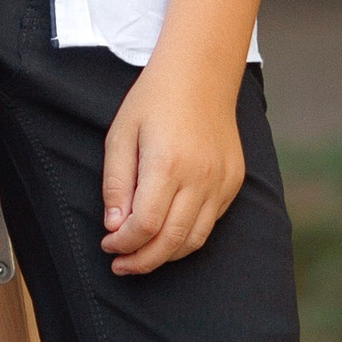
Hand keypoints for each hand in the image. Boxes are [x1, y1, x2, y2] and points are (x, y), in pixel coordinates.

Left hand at [99, 61, 245, 274]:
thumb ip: (116, 184)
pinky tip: (167, 233)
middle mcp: (200, 177)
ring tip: (141, 256)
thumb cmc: (153, 101)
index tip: (108, 245)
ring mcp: (221, 181)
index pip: (145, 225)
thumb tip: (115, 227)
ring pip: (195, 239)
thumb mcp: (121, 135)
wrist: (200, 76)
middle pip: (171, 241)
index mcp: (167, 164)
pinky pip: (211, 223)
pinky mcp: (233, 182)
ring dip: (166, 255)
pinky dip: (187, 237)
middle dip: (142, 261)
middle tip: (121, 266)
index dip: (123, 244)